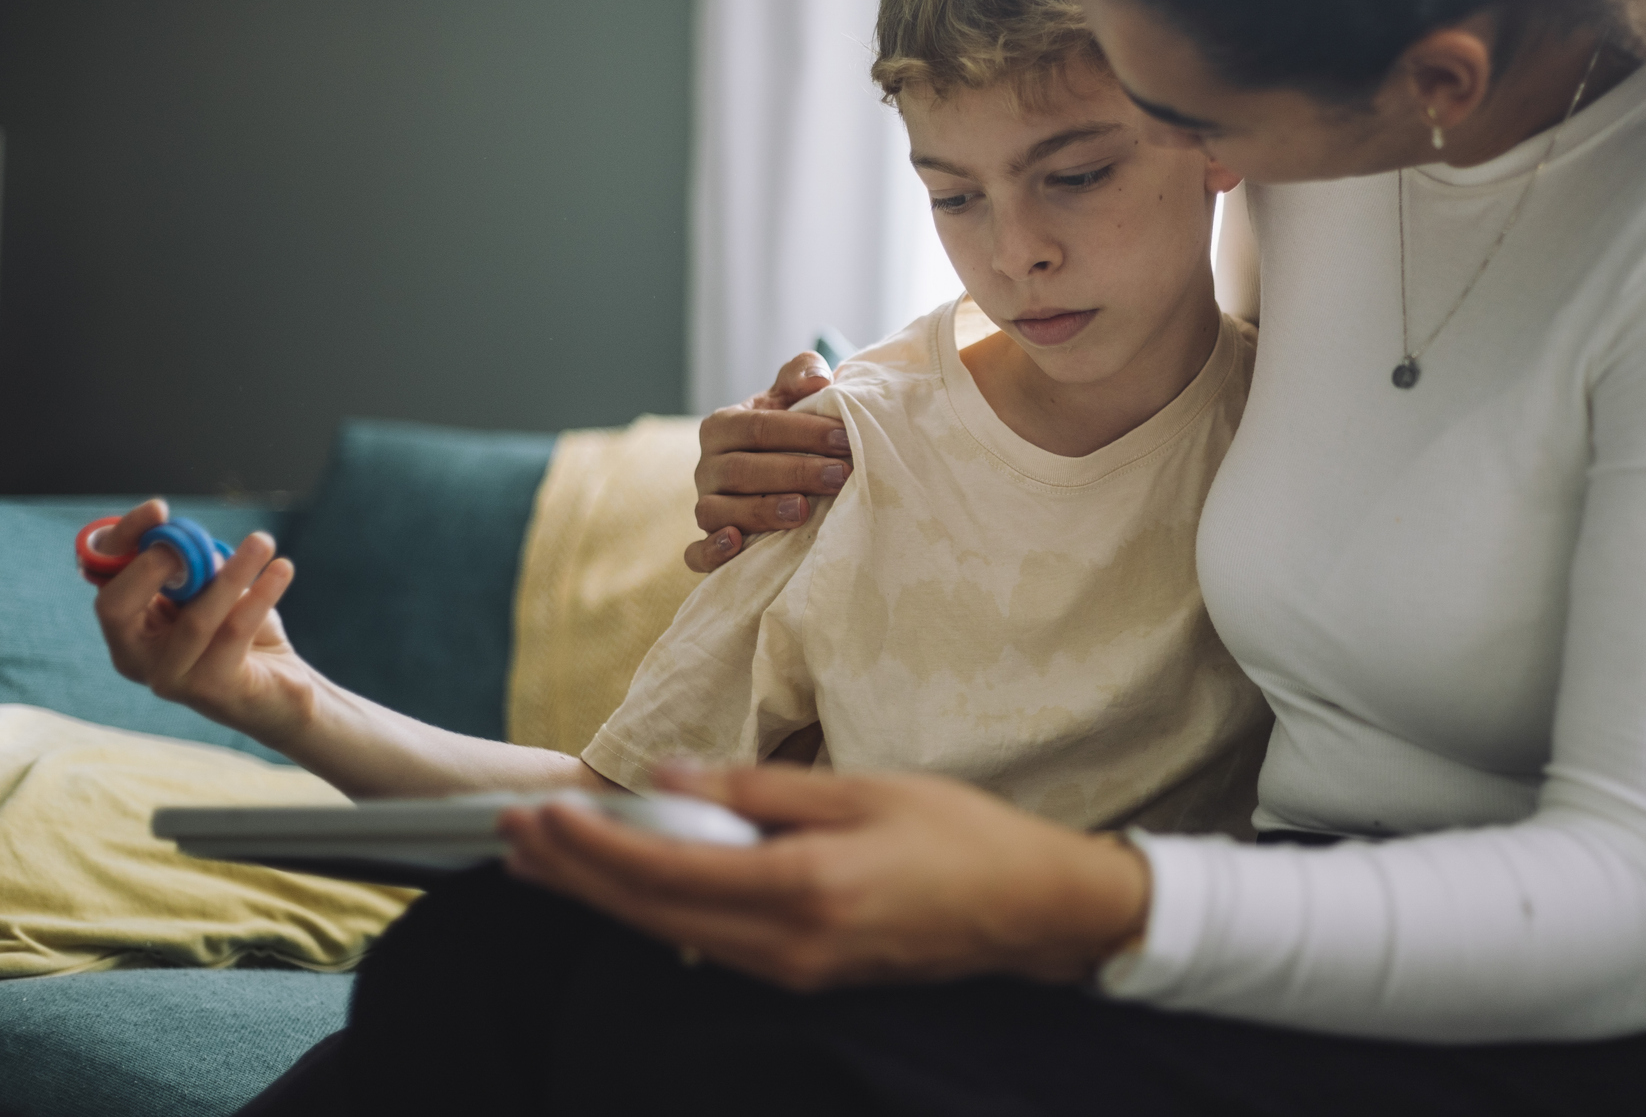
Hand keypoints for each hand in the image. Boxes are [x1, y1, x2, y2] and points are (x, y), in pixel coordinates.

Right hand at [93, 499, 312, 746]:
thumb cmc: (241, 636)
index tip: (157, 509)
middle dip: (152, 564)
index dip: (122, 541)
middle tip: (195, 539)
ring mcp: (169, 678)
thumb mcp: (212, 593)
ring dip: (231, 573)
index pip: (104, 580)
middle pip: (118, 606)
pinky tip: (282, 569)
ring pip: (195, 618)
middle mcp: (136, 657)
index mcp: (127, 628)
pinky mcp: (211, 690)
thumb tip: (187, 538)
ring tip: (262, 541)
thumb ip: (193, 568)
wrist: (281, 690)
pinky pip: (234, 633)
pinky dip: (261, 595)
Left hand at [500, 762, 1148, 989]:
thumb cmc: (959, 834)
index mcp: (803, 888)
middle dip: (575, 874)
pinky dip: (655, 912)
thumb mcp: (863, 790)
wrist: (1030, 910)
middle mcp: (787, 944)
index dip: (594, 845)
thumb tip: (671, 776)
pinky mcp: (805, 974)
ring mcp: (794, 969)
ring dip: (605, 895)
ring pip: (672, 934)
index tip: (538, 816)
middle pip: (652, 913)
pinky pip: (708, 944)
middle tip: (511, 839)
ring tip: (545, 863)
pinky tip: (628, 888)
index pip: (668, 869)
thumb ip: (760, 791)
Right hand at [688, 351, 853, 571]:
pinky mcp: (706, 542)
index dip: (803, 432)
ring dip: (761, 511)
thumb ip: (802, 374)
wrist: (773, 467)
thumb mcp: (791, 397)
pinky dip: (711, 551)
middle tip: (840, 476)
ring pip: (719, 511)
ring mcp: (704, 505)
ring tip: (803, 510)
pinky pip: (696, 552)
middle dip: (794, 472)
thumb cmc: (786, 430)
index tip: (845, 438)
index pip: (759, 427)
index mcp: (723, 426)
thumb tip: (819, 379)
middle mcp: (706, 466)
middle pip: (742, 470)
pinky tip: (737, 544)